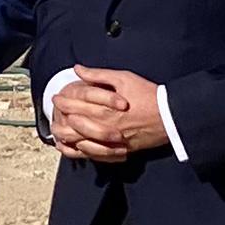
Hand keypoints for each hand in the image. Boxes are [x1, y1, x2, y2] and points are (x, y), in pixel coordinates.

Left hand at [49, 68, 170, 162]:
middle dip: (60, 120)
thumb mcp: (124, 78)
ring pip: (81, 144)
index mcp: (104, 108)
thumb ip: (98, 75)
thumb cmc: (148, 95)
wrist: (170, 117)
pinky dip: (83, 153)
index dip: (62, 101)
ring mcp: (111, 141)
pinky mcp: (120, 150)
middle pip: (74, 127)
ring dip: (67, 139)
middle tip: (53, 116)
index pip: (75, 105)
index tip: (56, 97)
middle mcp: (105, 127)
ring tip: (58, 134)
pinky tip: (76, 148)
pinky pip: (96, 156)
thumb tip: (78, 69)